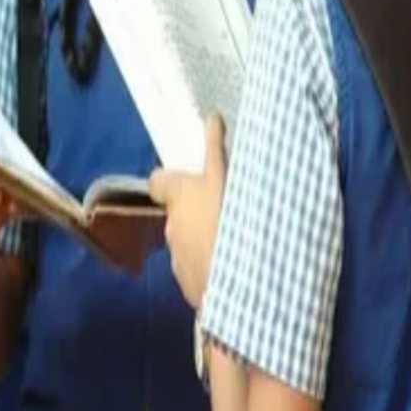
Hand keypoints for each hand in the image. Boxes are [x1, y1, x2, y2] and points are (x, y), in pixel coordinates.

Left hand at [149, 116, 227, 310]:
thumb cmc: (246, 224)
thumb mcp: (238, 179)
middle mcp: (173, 223)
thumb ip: (220, 151)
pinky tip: (234, 273)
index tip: (188, 182)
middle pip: (179, 213)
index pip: (159, 180)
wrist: (251, 292)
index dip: (171, 181)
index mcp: (182, 194)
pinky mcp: (187, 284)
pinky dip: (209, 267)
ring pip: (188, 242)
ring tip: (236, 245)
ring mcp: (178, 256)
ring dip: (204, 240)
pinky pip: (197, 269)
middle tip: (228, 212)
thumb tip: (211, 118)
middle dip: (197, 212)